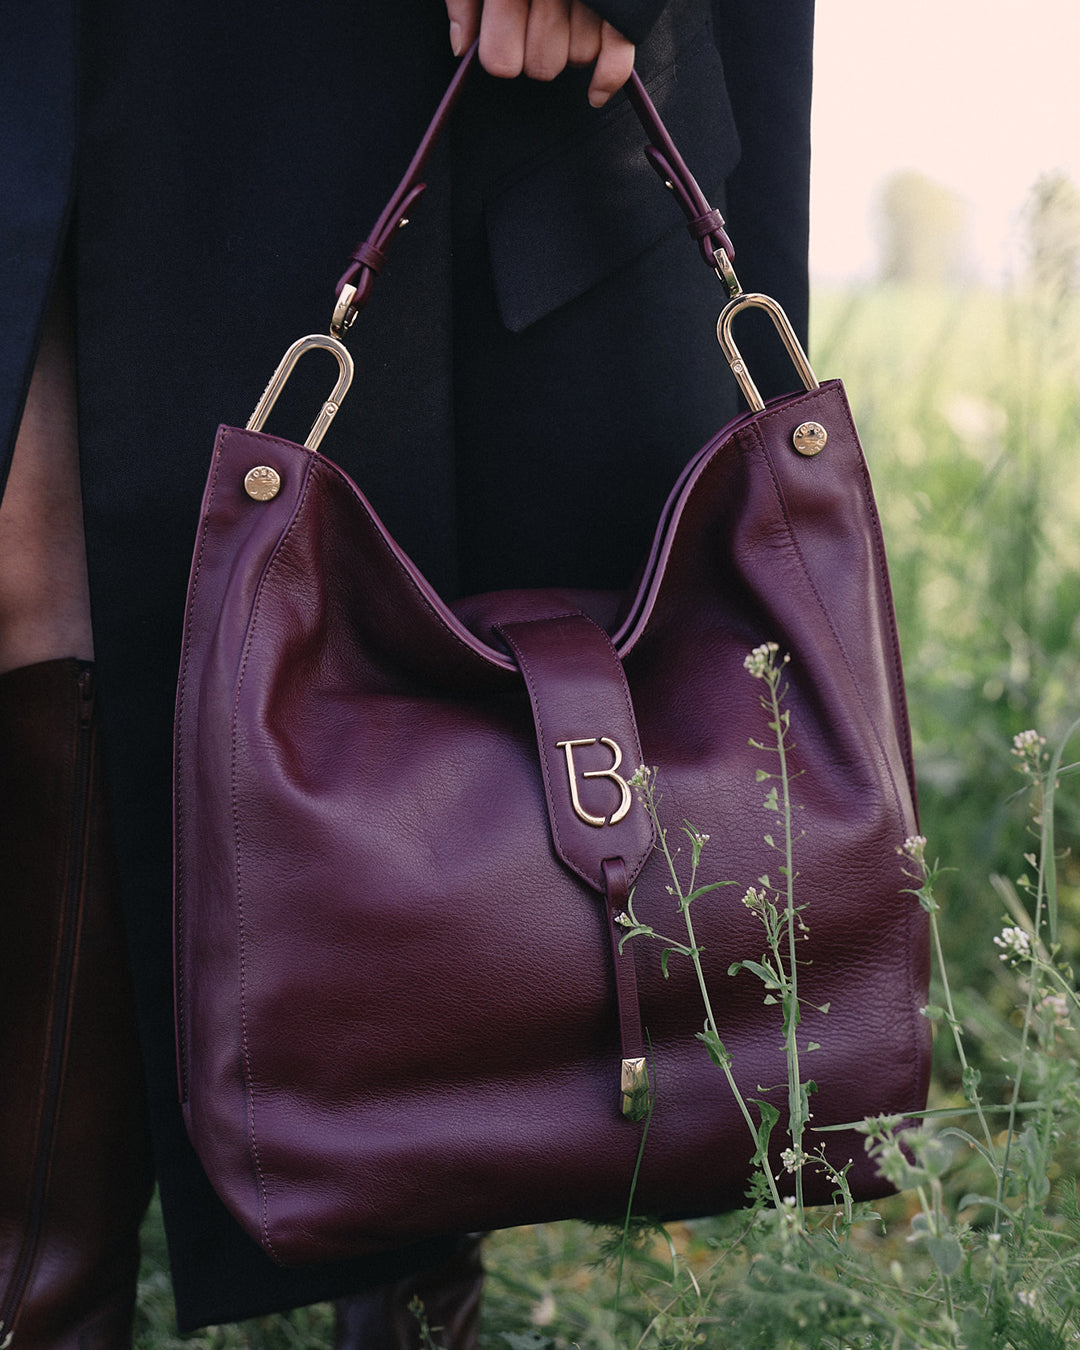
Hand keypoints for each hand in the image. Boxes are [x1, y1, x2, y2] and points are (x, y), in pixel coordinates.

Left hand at [445, 0, 634, 106]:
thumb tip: (461, 46)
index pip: (501, 62)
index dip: (498, 53)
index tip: (498, 33)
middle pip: (541, 67)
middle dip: (532, 50)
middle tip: (532, 18)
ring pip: (575, 58)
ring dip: (567, 44)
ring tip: (564, 6)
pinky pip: (617, 58)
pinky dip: (605, 81)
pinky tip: (593, 93)